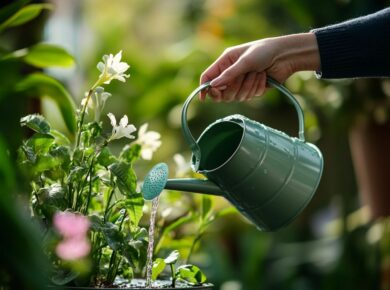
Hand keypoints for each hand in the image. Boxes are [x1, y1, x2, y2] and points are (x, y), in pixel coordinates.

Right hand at [200, 33, 319, 101]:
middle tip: (240, 79)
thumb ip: (229, 74)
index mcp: (225, 62)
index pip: (208, 78)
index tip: (204, 98)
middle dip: (233, 88)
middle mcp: (231, 73)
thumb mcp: (245, 61)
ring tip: (257, 73)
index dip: (204, 88)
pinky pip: (249, 96)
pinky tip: (264, 77)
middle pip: (222, 93)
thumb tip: (213, 86)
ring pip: (237, 97)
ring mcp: (242, 82)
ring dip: (248, 86)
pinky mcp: (252, 89)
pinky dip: (257, 87)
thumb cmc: (264, 51)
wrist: (285, 56)